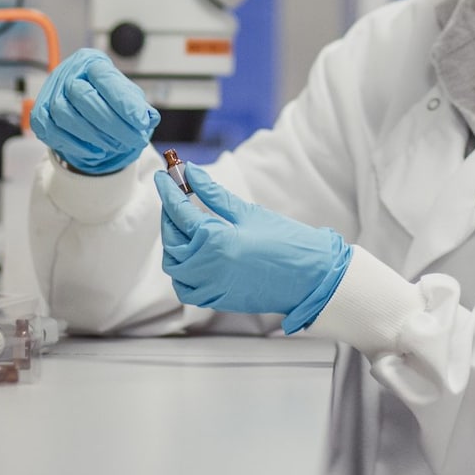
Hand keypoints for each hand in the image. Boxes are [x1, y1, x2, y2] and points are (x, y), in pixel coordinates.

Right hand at [30, 48, 160, 174]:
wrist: (84, 108)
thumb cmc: (108, 99)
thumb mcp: (129, 98)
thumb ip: (138, 107)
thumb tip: (149, 118)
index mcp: (92, 62)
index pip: (105, 78)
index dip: (123, 101)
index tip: (142, 122)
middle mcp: (68, 72)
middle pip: (82, 95)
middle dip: (111, 123)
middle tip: (133, 140)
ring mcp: (50, 92)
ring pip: (64, 113)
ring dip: (92, 135)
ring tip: (114, 146)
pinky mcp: (39, 114)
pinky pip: (50, 129)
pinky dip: (74, 144)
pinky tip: (95, 151)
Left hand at [155, 163, 351, 333]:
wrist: (312, 278)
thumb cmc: (287, 243)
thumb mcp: (249, 213)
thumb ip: (215, 195)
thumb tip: (192, 173)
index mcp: (215, 242)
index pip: (179, 211)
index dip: (168, 190)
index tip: (163, 176)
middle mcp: (206, 268)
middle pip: (172, 239)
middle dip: (170, 215)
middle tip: (176, 196)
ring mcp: (210, 288)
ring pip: (174, 266)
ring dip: (173, 243)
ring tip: (184, 224)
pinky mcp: (217, 300)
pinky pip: (186, 288)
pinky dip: (182, 271)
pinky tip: (191, 255)